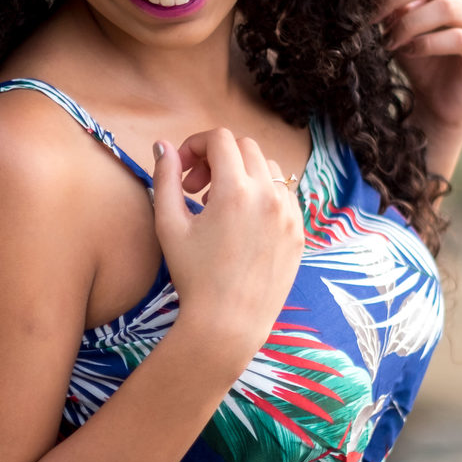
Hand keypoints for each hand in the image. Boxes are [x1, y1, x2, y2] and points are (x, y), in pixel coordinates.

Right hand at [152, 128, 303, 374]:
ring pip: (268, 168)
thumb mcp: (169, 225)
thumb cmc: (194, 276)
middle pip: (245, 147)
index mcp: (235, 190)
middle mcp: (269, 196)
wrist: (229, 322)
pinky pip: (284, 195)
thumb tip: (163, 146)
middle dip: (217, 157)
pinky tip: (244, 222)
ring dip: (242, 173)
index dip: (195, 145)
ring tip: (219, 205)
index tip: (182, 170)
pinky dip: (263, 195)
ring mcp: (289, 214)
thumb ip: (165, 177)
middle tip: (196, 188)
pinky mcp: (299, 232)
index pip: (220, 139)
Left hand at [378, 0, 461, 147]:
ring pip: (446, 7)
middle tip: (371, 18)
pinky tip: (410, 51)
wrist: (436, 99)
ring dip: (410, 24)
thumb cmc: (416, 54)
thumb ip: (391, 3)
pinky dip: (427, 44)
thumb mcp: (397, 23)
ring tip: (389, 41)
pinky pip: (458, 38)